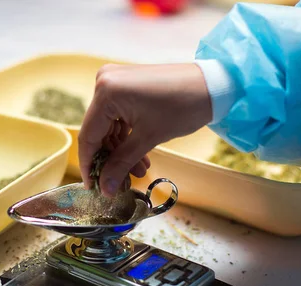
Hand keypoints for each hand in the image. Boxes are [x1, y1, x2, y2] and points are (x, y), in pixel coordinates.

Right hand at [78, 63, 212, 196]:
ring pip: (109, 126)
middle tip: (121, 183)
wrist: (212, 86)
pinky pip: (118, 116)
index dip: (89, 165)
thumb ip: (121, 164)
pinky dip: (127, 136)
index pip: (88, 136)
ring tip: (138, 171)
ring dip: (121, 151)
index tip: (93, 187)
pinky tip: (140, 157)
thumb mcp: (148, 139)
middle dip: (110, 159)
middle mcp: (104, 82)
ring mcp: (114, 82)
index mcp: (106, 92)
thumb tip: (105, 188)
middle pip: (98, 131)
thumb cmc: (182, 107)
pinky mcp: (125, 85)